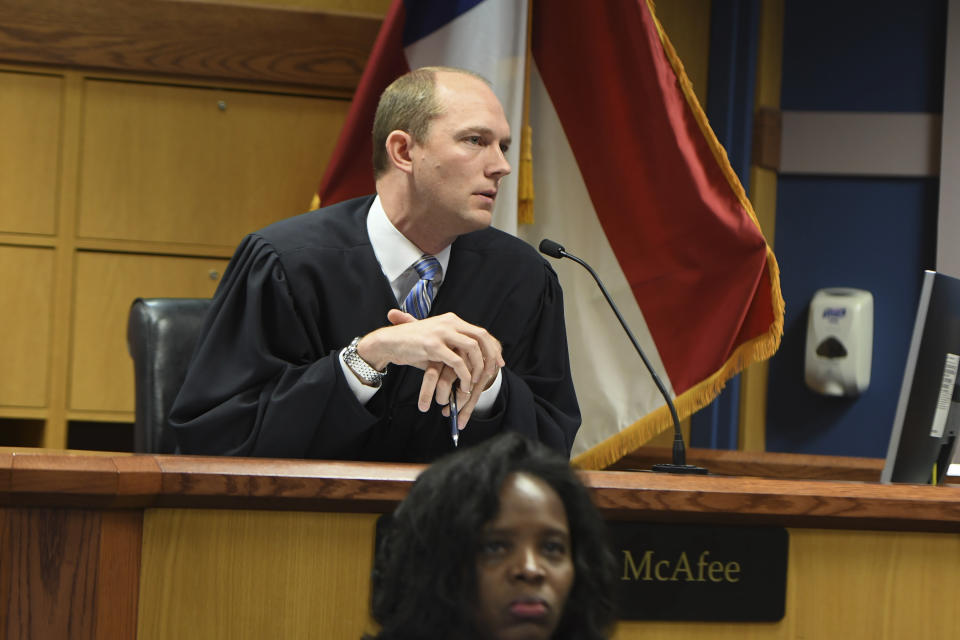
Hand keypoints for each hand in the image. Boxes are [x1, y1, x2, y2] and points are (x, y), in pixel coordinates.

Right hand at [357, 310, 503, 423]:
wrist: (387, 342)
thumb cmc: (411, 344)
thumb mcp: (435, 339)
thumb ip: (452, 344)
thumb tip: (470, 358)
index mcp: (451, 320)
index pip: (481, 332)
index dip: (493, 347)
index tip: (499, 362)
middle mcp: (449, 323)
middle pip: (481, 337)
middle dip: (491, 356)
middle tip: (493, 373)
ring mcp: (441, 333)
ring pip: (472, 348)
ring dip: (477, 367)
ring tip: (475, 382)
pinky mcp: (433, 345)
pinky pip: (457, 361)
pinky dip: (464, 375)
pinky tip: (463, 385)